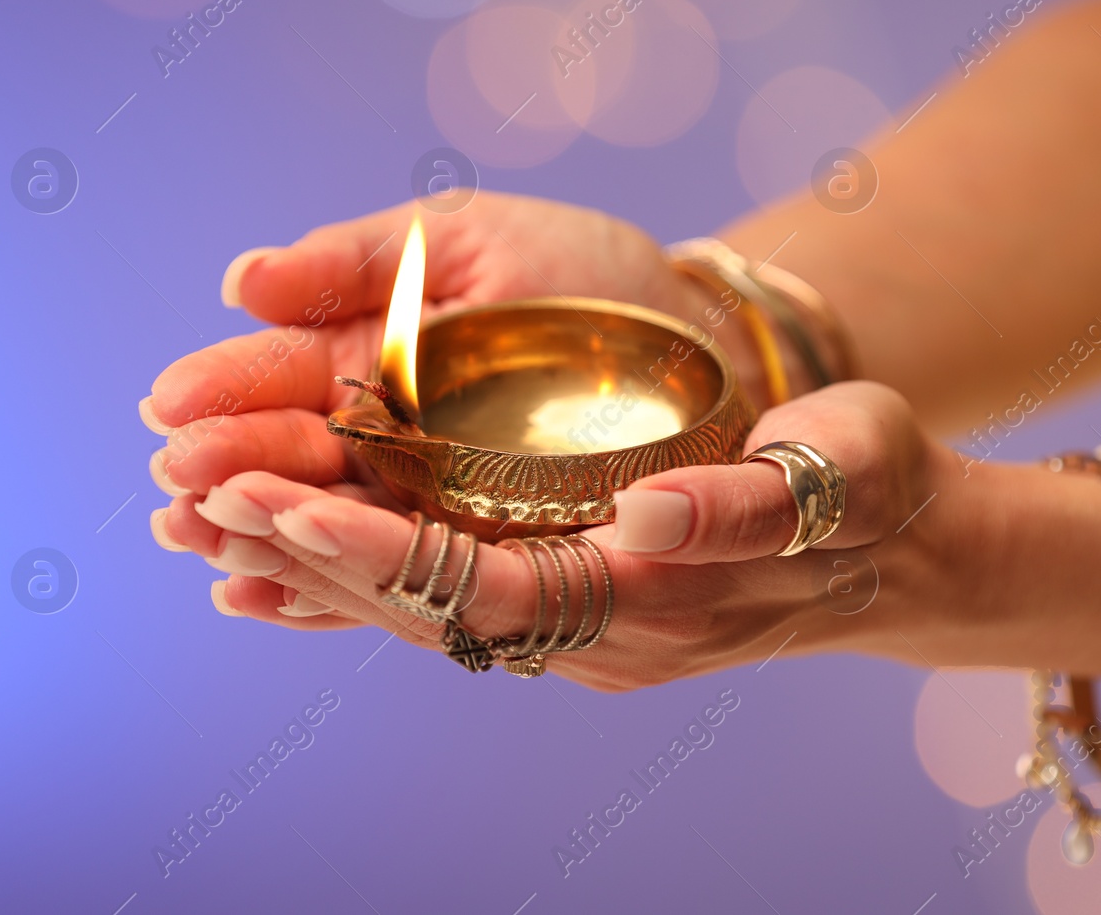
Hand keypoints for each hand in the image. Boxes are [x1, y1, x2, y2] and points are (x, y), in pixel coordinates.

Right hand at [144, 194, 736, 556]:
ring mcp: (431, 500)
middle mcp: (391, 437)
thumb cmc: (586, 277)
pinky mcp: (484, 553)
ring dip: (262, 537)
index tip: (171, 404)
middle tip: (173, 487)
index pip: (286, 375)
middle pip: (297, 459)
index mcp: (378, 354)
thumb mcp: (478, 239)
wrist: (703, 339)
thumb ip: (363, 258)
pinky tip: (261, 598)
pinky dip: (331, 589)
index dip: (228, 390)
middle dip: (231, 471)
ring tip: (200, 544)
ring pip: (333, 524)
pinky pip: (401, 577)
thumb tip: (243, 279)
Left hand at [184, 382, 963, 690]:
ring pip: (432, 611)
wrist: (902, 550)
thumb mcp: (849, 464)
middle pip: (433, 607)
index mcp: (660, 598)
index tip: (280, 498)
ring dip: (323, 569)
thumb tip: (643, 511)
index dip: (380, 549)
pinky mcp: (583, 612)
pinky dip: (374, 579)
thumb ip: (755, 501)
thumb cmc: (880, 485)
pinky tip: (298, 558)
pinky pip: (457, 605)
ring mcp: (592, 635)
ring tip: (216, 518)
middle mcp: (610, 636)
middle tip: (197, 496)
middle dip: (314, 555)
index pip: (490, 586)